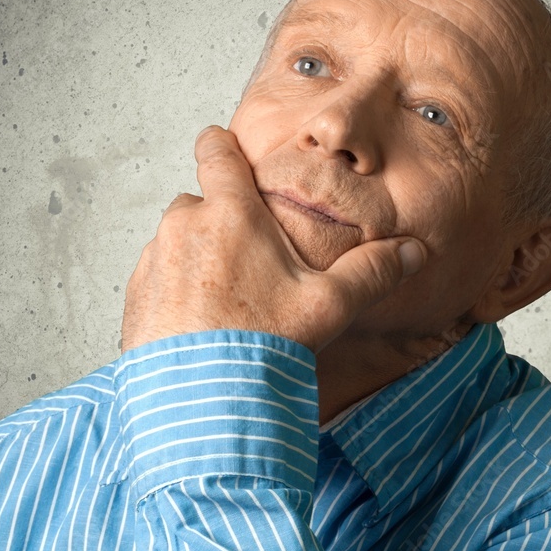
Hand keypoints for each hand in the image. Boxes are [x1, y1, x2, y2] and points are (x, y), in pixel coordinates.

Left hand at [120, 126, 425, 353]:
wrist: (202, 404)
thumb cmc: (264, 345)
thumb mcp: (328, 305)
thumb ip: (371, 272)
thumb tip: (413, 252)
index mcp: (229, 212)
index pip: (215, 150)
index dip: (223, 146)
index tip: (230, 153)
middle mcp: (183, 226)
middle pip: (202, 202)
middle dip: (224, 221)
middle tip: (252, 261)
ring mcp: (154, 260)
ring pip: (179, 240)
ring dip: (199, 256)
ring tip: (229, 300)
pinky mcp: (136, 296)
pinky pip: (159, 275)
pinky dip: (177, 288)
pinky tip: (204, 322)